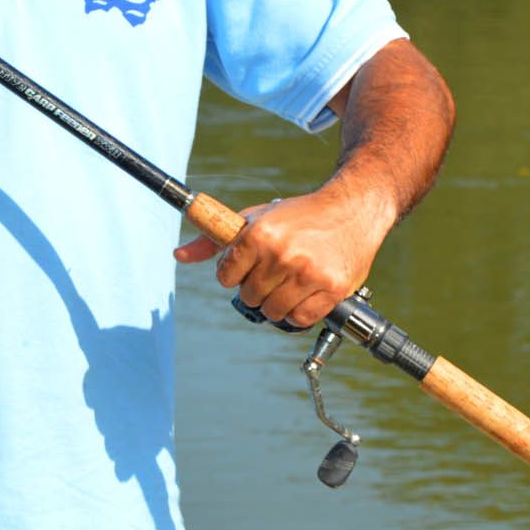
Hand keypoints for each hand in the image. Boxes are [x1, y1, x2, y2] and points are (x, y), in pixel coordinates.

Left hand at [174, 189, 387, 328]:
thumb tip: (178, 255)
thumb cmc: (299, 216)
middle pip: (249, 297)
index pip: (226, 277)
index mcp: (259, 235)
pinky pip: (301, 319)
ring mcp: (308, 274)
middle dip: (257, 288)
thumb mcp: (255, 220)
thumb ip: (214, 240)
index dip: (235, 273)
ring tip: (289, 282)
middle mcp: (282, 254)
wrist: (352, 209)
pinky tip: (304, 293)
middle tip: (274, 271)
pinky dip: (299, 312)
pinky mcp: (332, 289)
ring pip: (273, 312)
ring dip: (278, 303)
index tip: (250, 264)